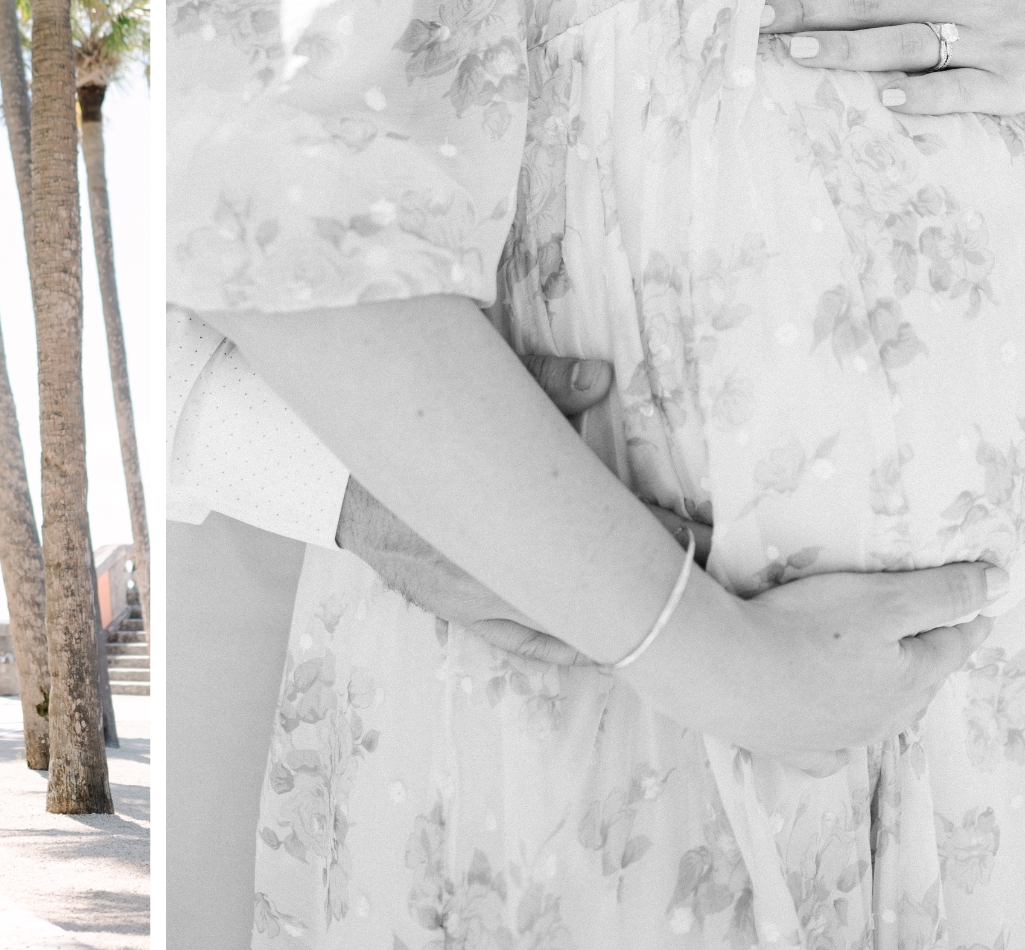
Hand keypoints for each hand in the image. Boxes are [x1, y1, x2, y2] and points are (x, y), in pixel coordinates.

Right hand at [337, 355, 709, 663]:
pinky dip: (564, 645)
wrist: (322, 470)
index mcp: (509, 510)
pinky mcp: (452, 608)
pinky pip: (522, 641)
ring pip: (566, 623)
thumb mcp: (468, 383)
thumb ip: (537, 380)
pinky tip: (597, 646)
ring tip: (661, 615)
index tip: (703, 534)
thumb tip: (602, 378)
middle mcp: (497, 565)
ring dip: (610, 616)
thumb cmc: (400, 421)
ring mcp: (473, 596)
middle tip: (696, 575)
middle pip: (597, 585)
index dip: (662, 535)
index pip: (606, 529)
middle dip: (649, 582)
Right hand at [634, 561, 1001, 758]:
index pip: (951, 645)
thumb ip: (942, 592)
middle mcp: (882, 717)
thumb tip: (1001, 583)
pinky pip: (831, 753)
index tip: (983, 607)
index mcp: (909, 679)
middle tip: (937, 638)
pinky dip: (842, 744)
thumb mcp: (882, 598)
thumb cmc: (806, 627)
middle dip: (932, 660)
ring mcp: (838, 739)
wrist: (726, 672)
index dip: (967, 620)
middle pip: (920, 685)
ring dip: (892, 698)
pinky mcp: (794, 749)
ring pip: (881, 719)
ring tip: (893, 680)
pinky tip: (839, 742)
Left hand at [763, 0, 1024, 114]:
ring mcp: (985, 42)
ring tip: (799, 52)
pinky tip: (887, 97)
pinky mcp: (1006, 85)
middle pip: (875, 1)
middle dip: (812, 9)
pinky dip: (925, 94)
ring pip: (908, 43)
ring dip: (851, 49)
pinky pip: (960, 91)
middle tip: (761, 19)